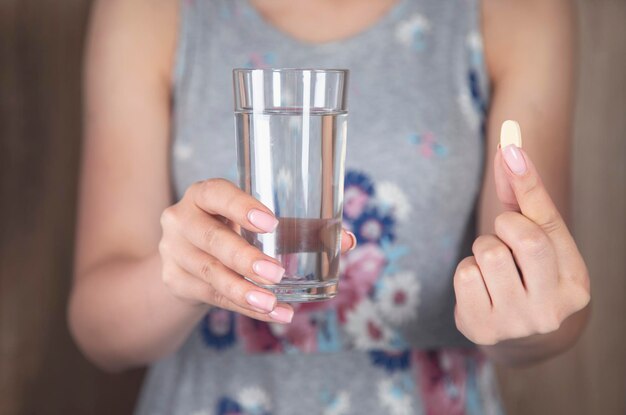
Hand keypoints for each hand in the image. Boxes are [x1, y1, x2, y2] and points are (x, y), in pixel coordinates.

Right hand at [158, 179, 355, 323]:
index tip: (270, 222)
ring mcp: (173, 252)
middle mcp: (182, 219)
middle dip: (245, 258)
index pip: (216, 193)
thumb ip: (298, 227)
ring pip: (211, 274)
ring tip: (272, 304)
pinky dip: (243, 307)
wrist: (188, 259)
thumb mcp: (254, 223)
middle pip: (212, 239)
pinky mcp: (175, 281)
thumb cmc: (233, 230)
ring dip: (244, 292)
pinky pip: (212, 297)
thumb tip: (348, 240)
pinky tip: (269, 313)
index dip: (241, 206)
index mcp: (203, 195)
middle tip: (275, 273)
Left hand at [453, 135, 589, 344]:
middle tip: (506, 239)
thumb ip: (524, 196)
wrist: (514, 329)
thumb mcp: (535, 237)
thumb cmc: (526, 272)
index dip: (527, 184)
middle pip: (522, 238)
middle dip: (505, 227)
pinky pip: (464, 274)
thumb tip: (509, 147)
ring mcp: (516, 323)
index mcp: (575, 283)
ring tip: (493, 269)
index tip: (510, 149)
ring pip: (488, 253)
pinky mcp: (482, 328)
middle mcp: (552, 309)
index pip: (547, 225)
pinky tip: (480, 288)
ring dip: (483, 251)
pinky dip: (467, 272)